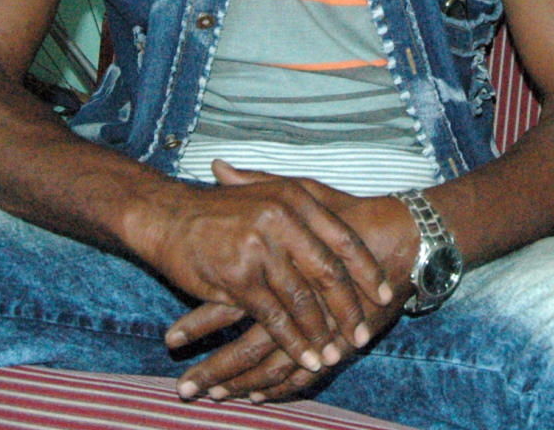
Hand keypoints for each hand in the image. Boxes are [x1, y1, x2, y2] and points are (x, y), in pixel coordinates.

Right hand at [136, 160, 393, 376]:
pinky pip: (275, 317)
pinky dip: (295, 342)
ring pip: (303, 298)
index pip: (342, 237)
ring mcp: (260, 247)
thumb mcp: (266, 194)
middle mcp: (281, 218)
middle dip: (349, 307)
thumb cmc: (218, 208)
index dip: (366, 268)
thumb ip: (303, 207)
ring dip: (323, 331)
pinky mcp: (239, 276)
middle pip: (328, 271)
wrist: (167, 215)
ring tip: (338, 354)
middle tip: (364, 333)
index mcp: (293, 197)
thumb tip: (346, 227)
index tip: (385, 292)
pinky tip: (308, 359)